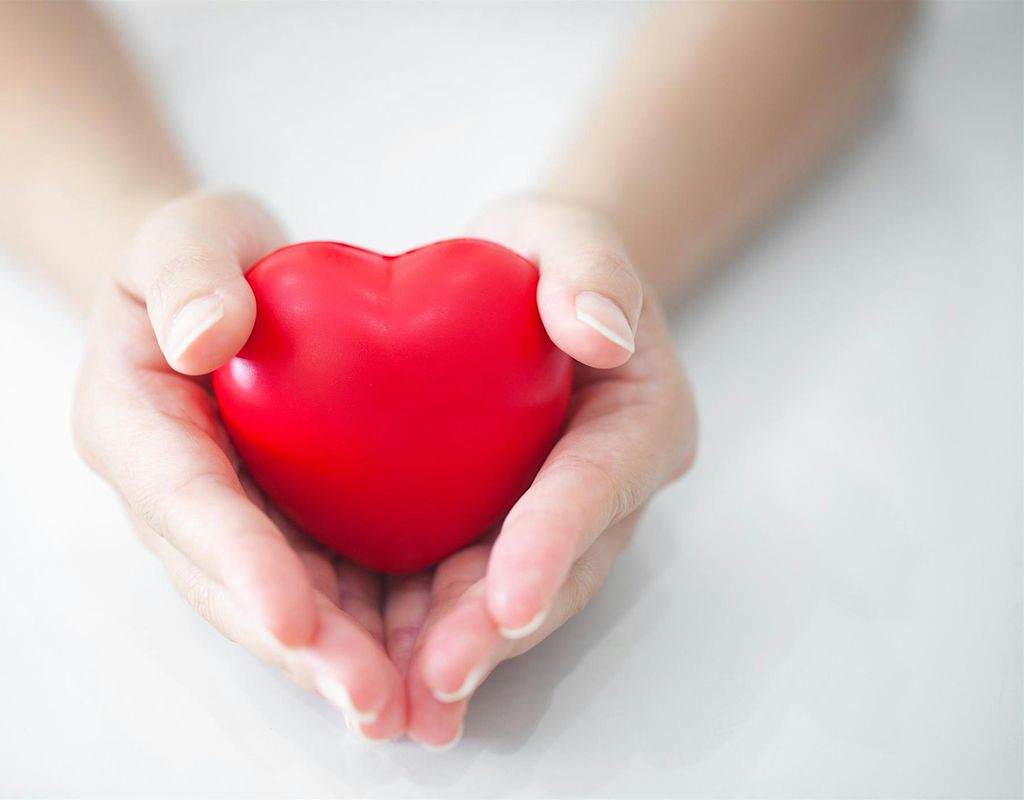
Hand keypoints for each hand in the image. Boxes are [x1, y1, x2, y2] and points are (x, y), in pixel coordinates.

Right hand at [72, 192, 405, 740]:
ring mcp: (220, 520)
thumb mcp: (187, 232)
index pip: (183, 498)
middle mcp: (167, 493)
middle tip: (369, 695)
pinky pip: (315, 585)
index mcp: (131, 421)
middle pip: (227, 581)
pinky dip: (362, 630)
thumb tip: (204, 336)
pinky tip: (417, 667)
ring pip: (273, 603)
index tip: (295, 616)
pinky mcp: (272, 528)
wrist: (218, 288)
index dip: (237, 559)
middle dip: (298, 645)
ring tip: (402, 709)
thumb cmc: (200, 255)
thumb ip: (186, 272)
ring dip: (333, 661)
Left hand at [389, 198, 697, 747]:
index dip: (557, 538)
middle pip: (562, 566)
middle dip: (499, 625)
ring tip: (407, 700)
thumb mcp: (565, 230)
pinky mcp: (504, 532)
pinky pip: (469, 587)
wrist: (520, 286)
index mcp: (640, 418)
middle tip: (439, 674)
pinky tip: (388, 677)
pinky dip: (431, 631)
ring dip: (463, 650)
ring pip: (516, 597)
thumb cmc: (542, 255)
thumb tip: (603, 334)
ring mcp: (560, 519)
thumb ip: (589, 265)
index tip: (511, 596)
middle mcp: (609, 485)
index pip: (601, 480)